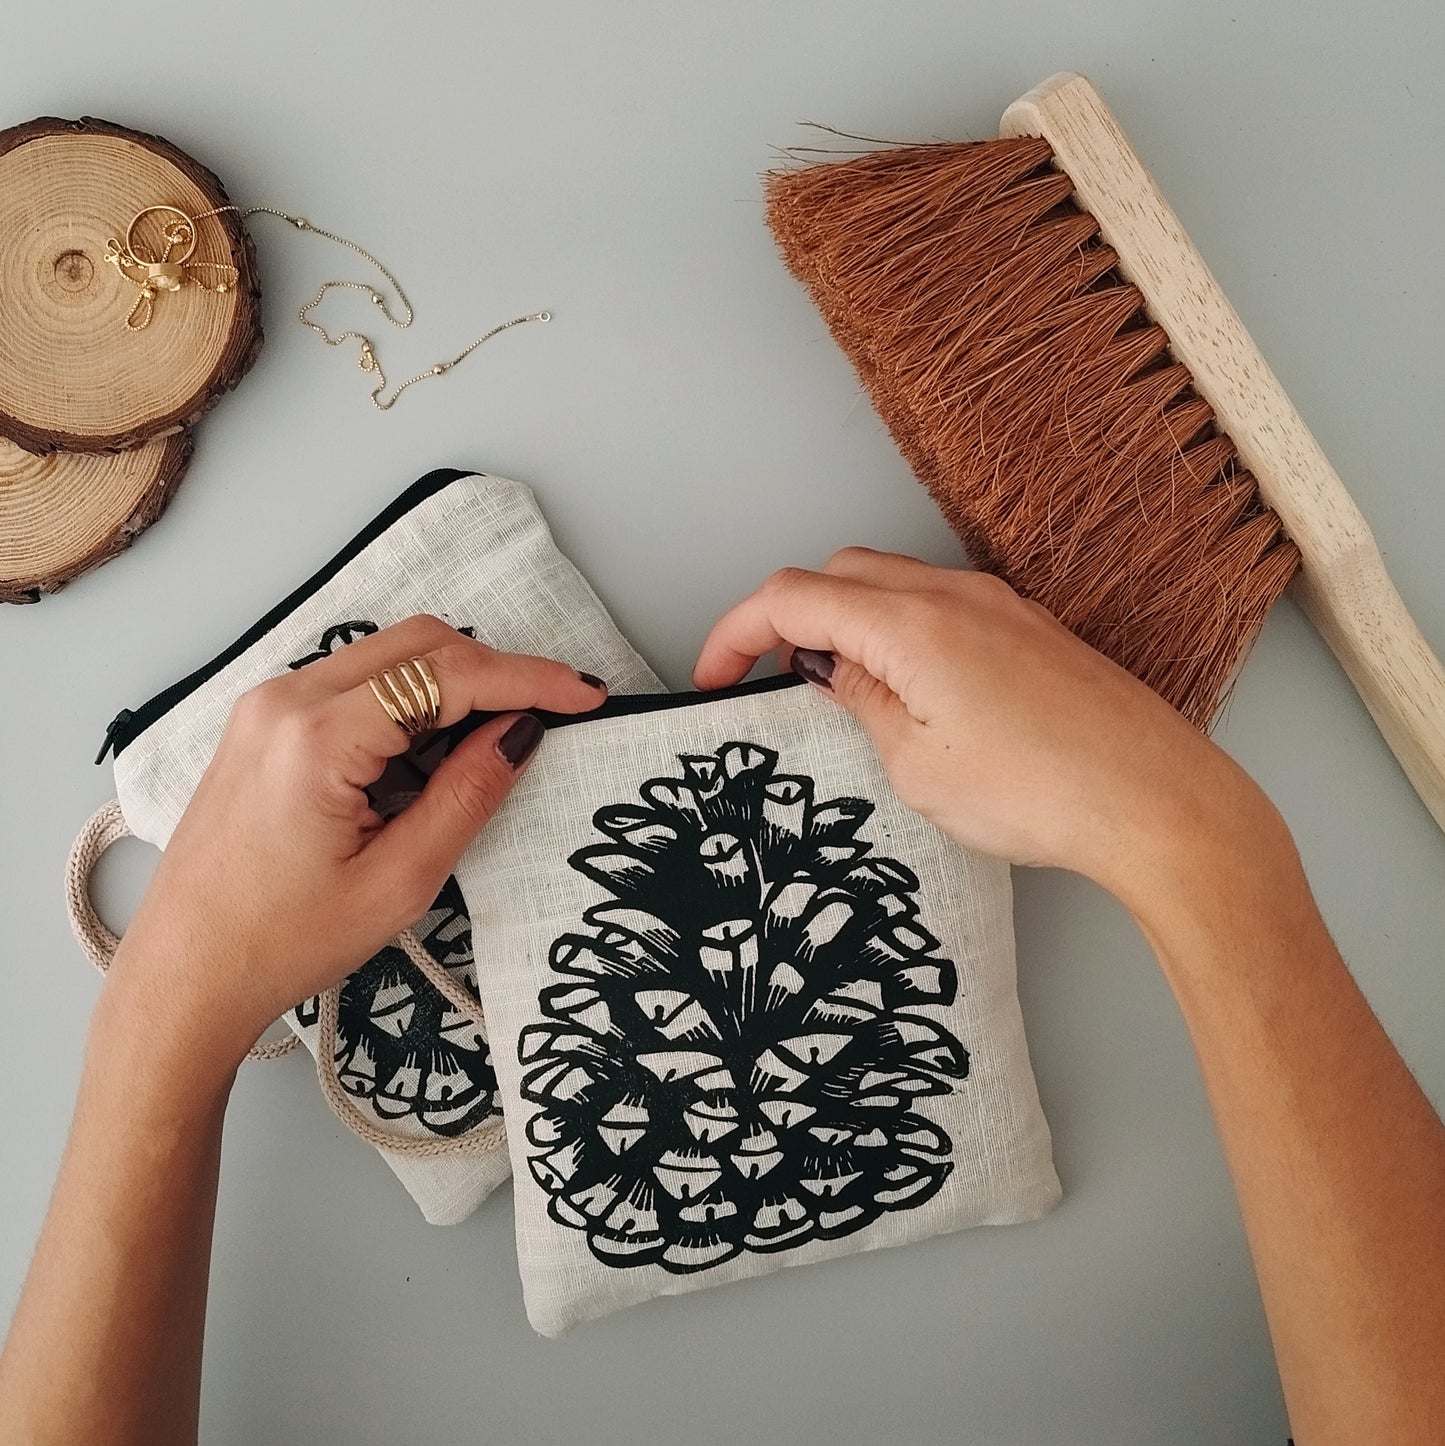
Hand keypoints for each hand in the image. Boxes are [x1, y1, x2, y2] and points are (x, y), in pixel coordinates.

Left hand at [107, 615, 606, 1067]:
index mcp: (318, 736)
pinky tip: (430, 755)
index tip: (585, 694)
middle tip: (552, 715)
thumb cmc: (281, 942)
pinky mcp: (265, 724)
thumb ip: (468, 794)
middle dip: (496, 672)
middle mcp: (286, 700)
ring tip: (489, 748)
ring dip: (452, 687)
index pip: (448, 674)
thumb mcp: (400, 880)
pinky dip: (408, 702)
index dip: (529, 678)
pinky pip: (355, 683)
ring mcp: (268, 706)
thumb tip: (521, 732)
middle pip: (420, 644)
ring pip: (389, 657)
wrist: (185, 975)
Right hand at [694, 547, 1275, 901]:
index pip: (790, 597)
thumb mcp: (916, 764)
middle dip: (787, 619)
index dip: (734, 633)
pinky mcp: (1028, 628)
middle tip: (771, 682)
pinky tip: (908, 692)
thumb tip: (832, 669)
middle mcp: (954, 594)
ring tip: (840, 695)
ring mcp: (998, 605)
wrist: (1156, 800)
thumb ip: (861, 700)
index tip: (713, 675)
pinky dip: (899, 632)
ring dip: (847, 623)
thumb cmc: (1045, 791)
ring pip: (890, 583)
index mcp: (910, 623)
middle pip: (837, 573)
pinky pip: (940, 606)